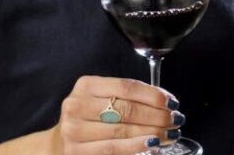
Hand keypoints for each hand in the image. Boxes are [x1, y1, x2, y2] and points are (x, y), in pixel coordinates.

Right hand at [51, 75, 183, 154]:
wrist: (58, 146)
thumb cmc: (87, 120)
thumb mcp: (99, 100)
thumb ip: (125, 97)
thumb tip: (164, 102)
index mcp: (85, 85)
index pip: (126, 87)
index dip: (152, 95)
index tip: (171, 102)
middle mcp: (77, 105)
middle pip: (127, 109)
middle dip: (157, 115)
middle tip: (176, 120)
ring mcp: (75, 131)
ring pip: (123, 131)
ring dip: (152, 133)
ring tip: (170, 134)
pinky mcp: (77, 152)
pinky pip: (114, 149)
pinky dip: (137, 147)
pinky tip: (152, 145)